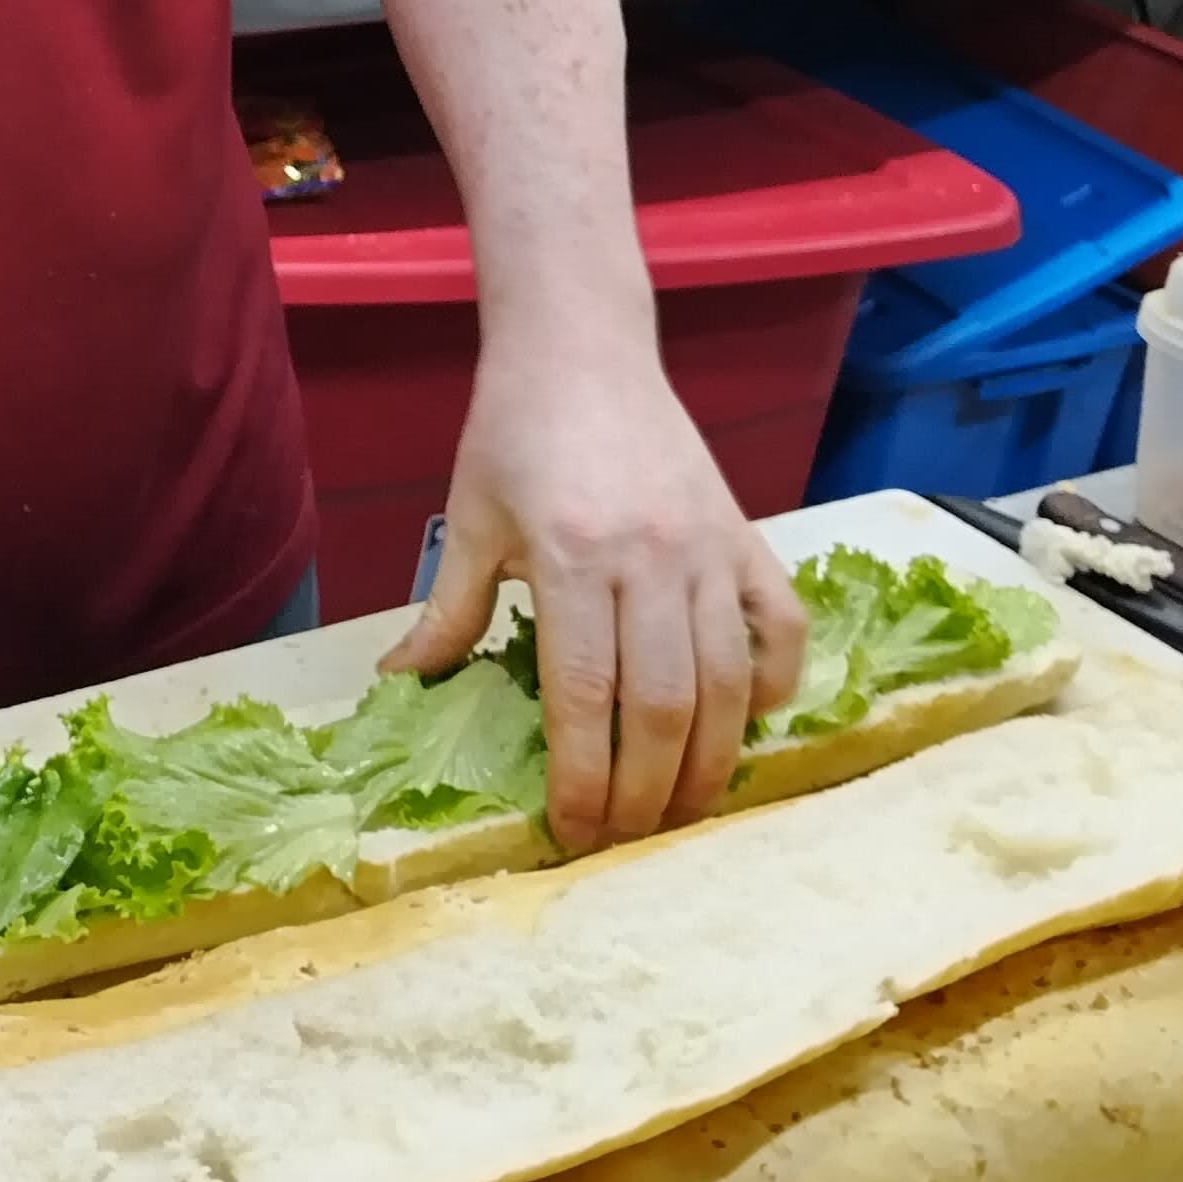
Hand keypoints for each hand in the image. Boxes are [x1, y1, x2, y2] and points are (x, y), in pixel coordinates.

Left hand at [383, 327, 807, 852]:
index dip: (581, 778)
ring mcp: (710, 547)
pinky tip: (749, 722)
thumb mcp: (469, 517)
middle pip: (665, 707)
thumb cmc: (514, 428)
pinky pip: (782, 625)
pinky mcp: (746, 533)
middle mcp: (651, 559)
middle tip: (626, 839)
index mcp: (571, 557)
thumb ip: (449, 610)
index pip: (584, 697)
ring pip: (729, 682)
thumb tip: (400, 683)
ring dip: (712, 761)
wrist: (582, 342)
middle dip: (647, 792)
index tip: (571, 832)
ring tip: (685, 811)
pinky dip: (775, 682)